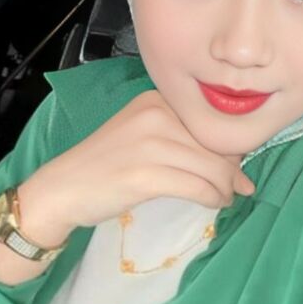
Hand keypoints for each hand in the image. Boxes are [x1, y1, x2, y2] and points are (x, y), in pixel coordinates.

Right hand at [20, 89, 254, 239]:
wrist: (62, 188)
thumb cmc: (105, 165)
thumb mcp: (142, 135)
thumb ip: (181, 137)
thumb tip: (233, 158)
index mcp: (155, 100)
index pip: (209, 120)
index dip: (229, 145)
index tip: (237, 164)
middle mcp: (155, 115)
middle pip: (214, 143)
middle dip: (233, 168)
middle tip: (240, 186)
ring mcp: (150, 144)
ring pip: (212, 166)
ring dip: (227, 186)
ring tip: (228, 196)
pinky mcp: (146, 175)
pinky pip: (198, 186)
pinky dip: (213, 197)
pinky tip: (215, 203)